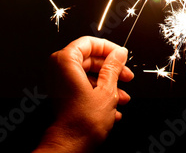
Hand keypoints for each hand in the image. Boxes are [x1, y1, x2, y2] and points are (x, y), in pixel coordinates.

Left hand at [34, 36, 134, 152]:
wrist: (71, 146)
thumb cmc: (83, 121)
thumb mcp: (107, 89)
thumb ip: (114, 67)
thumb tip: (119, 53)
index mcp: (66, 61)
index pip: (89, 43)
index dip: (109, 48)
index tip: (122, 56)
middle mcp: (59, 69)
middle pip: (90, 59)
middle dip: (112, 70)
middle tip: (127, 76)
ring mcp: (59, 84)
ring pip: (88, 75)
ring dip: (109, 85)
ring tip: (123, 97)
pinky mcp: (63, 96)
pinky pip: (83, 87)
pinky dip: (99, 94)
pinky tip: (113, 108)